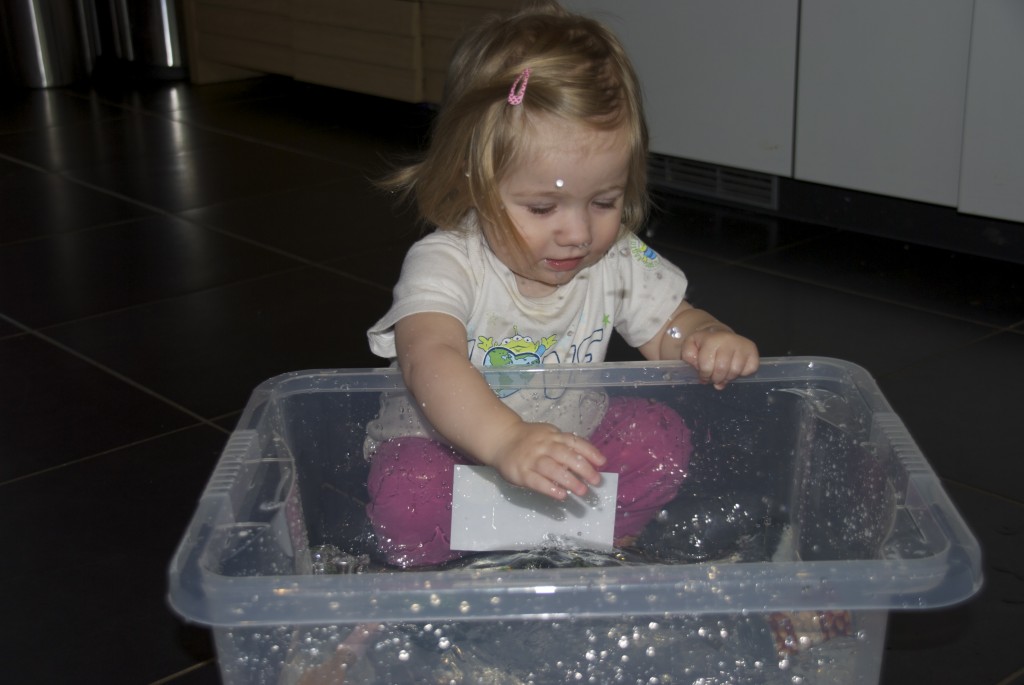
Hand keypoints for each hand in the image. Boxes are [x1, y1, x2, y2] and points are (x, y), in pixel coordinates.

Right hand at [485, 421, 606, 499]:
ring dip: (569, 480)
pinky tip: (561, 495)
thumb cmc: (530, 440)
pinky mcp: (521, 473)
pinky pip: (536, 481)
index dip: (589, 451)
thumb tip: (587, 463)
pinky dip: (550, 488)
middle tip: (596, 480)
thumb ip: (564, 446)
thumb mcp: (548, 436)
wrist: (501, 439)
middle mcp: (544, 446)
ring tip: (582, 491)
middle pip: (565, 455)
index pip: (574, 442)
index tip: (602, 462)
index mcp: (553, 436)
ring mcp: (531, 459)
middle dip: (583, 467)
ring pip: (552, 468)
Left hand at [680, 327, 759, 389]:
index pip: (707, 367)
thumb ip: (688, 356)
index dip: (703, 375)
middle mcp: (729, 340)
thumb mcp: (690, 346)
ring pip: (735, 372)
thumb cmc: (703, 344)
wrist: (718, 334)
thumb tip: (698, 367)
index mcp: (712, 339)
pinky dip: (741, 374)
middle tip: (713, 376)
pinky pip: (750, 370)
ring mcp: (743, 345)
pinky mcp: (753, 351)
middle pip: (722, 371)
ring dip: (727, 377)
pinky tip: (734, 368)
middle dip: (715, 378)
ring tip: (722, 373)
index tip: (703, 375)